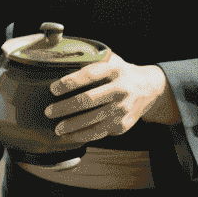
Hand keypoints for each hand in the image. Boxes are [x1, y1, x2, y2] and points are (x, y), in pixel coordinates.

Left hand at [41, 52, 177, 144]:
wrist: (148, 89)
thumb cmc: (119, 72)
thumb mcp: (111, 60)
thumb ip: (90, 60)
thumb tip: (57, 62)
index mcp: (115, 69)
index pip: (90, 74)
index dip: (70, 82)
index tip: (53, 89)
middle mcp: (121, 88)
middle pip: (88, 100)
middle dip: (65, 107)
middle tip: (49, 111)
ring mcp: (123, 108)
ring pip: (93, 120)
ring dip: (71, 125)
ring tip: (57, 128)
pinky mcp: (123, 124)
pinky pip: (99, 132)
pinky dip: (82, 135)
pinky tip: (69, 135)